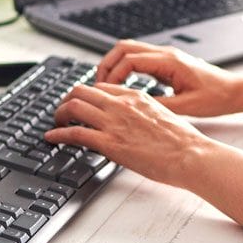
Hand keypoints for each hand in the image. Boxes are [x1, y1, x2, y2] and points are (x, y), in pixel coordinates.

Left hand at [44, 83, 227, 187]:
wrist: (190, 155)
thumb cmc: (183, 142)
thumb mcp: (162, 116)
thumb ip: (143, 114)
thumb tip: (134, 123)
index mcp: (136, 96)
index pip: (101, 88)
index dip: (87, 96)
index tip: (81, 104)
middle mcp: (122, 104)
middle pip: (81, 91)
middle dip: (67, 100)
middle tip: (62, 112)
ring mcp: (114, 122)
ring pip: (73, 106)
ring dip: (59, 115)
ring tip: (55, 123)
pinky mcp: (109, 142)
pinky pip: (75, 132)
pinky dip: (58, 134)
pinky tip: (52, 138)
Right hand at [96, 40, 242, 116]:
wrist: (235, 91)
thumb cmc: (217, 97)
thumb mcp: (187, 107)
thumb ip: (159, 106)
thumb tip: (133, 108)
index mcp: (170, 62)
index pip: (130, 60)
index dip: (112, 75)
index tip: (104, 91)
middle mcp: (166, 54)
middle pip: (124, 48)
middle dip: (106, 64)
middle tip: (96, 85)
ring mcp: (166, 56)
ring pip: (130, 50)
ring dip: (114, 64)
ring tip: (104, 85)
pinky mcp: (168, 63)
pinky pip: (139, 59)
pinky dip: (125, 68)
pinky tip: (122, 85)